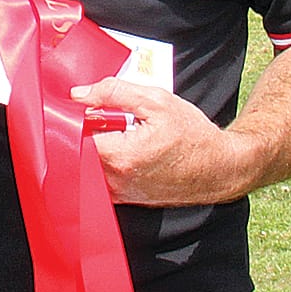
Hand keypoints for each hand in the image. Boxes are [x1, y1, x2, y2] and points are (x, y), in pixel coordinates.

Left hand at [70, 78, 256, 205]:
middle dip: (79, 130)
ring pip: (85, 166)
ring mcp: (119, 193)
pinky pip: (97, 178)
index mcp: (121, 155)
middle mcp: (116, 180)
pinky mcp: (124, 199)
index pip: (73, 136)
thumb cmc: (193, 135)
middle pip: (76, 151)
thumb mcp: (156, 101)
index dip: (71, 118)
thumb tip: (78, 94)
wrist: (219, 168)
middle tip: (95, 115)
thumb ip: (113, 93)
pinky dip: (99, 162)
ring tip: (108, 130)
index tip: (79, 106)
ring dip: (89, 146)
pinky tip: (115, 146)